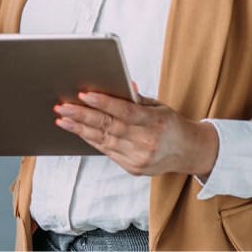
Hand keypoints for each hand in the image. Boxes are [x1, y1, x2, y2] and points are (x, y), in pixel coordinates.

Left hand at [54, 88, 218, 176]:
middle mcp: (147, 141)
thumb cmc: (170, 124)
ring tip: (62, 118)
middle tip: (62, 106)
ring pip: (103, 140)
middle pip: (109, 126)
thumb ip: (136, 98)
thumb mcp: (158, 106)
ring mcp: (139, 157)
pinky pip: (106, 151)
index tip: (83, 94)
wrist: (189, 152)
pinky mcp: (133, 168)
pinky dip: (90, 139)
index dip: (103, 103)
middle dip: (82, 115)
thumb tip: (120, 83)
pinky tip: (77, 130)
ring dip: (80, 128)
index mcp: (155, 122)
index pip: (125, 112)